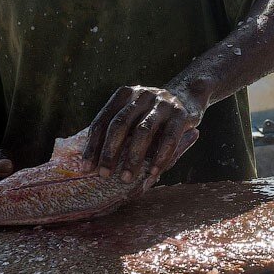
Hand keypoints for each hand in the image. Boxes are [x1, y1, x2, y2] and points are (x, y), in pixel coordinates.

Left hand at [85, 85, 203, 183]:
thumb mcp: (134, 114)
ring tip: (126, 178)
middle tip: (103, 174)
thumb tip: (94, 164)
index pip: (103, 121)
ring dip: (133, 158)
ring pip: (143, 132)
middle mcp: (142, 95)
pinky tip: (152, 173)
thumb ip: (118, 132)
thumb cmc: (152, 114)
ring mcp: (162, 103)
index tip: (85, 168)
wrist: (188, 95)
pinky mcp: (181, 114)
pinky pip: (168, 139)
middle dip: (109, 152)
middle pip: (120, 125)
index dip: (92, 146)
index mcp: (124, 95)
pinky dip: (160, 158)